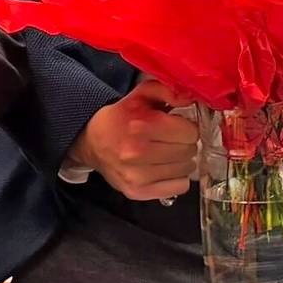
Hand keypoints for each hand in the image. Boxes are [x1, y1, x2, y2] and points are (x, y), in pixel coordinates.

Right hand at [68, 78, 198, 200]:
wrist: (93, 143)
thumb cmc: (122, 118)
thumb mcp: (142, 94)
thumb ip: (167, 90)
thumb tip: (189, 98)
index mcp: (142, 125)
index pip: (189, 132)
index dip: (188, 127)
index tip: (181, 126)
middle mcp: (137, 152)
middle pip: (188, 151)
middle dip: (185, 143)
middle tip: (174, 139)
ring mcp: (137, 176)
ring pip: (186, 170)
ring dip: (182, 160)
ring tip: (168, 153)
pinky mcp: (137, 192)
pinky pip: (179, 187)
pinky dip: (177, 178)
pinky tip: (166, 168)